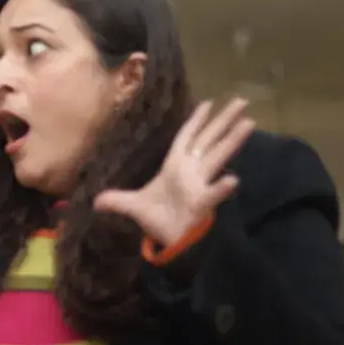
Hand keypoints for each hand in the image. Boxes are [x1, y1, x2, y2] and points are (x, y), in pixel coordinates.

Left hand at [94, 99, 254, 246]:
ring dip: (231, 141)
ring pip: (218, 158)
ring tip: (248, 124)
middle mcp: (191, 171)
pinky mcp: (202, 205)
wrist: (169, 243)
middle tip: (241, 101)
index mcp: (175, 167)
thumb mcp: (134, 206)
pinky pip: (212, 194)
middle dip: (224, 121)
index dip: (196, 120)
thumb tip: (95, 201)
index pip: (187, 137)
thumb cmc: (159, 220)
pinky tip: (233, 180)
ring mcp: (199, 185)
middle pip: (210, 140)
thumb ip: (117, 200)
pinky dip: (221, 188)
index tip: (209, 102)